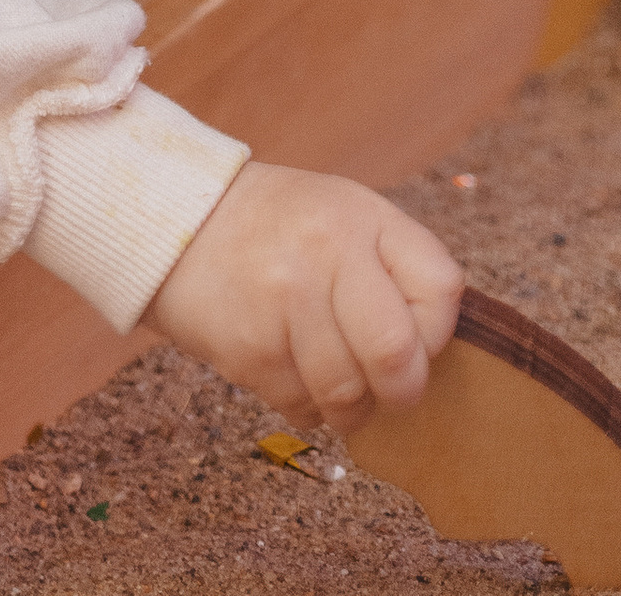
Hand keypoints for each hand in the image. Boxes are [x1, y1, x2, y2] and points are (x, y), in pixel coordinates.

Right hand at [146, 161, 461, 429]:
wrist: (180, 220)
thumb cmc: (280, 225)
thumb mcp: (345, 213)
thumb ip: (394, 265)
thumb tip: (433, 348)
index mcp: (361, 217)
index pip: (440, 290)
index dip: (436, 331)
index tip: (416, 336)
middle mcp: (326, 254)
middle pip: (396, 355)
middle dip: (401, 389)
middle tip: (389, 388)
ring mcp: (284, 302)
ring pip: (348, 394)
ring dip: (350, 406)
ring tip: (332, 376)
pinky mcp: (250, 350)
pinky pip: (301, 407)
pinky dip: (305, 403)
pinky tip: (288, 365)